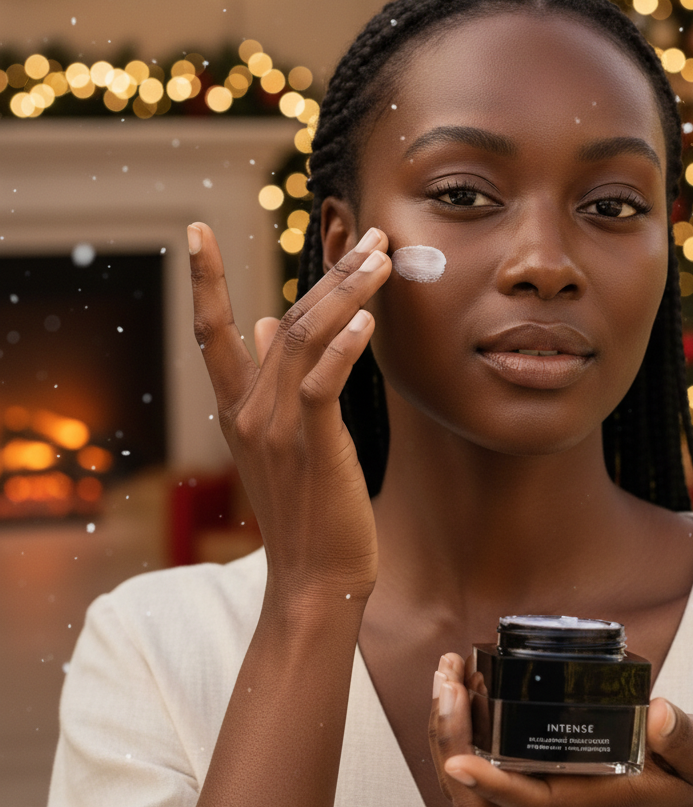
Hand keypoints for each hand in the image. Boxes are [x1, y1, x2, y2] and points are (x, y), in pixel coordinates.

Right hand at [187, 222, 391, 605]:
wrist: (314, 578)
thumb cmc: (305, 506)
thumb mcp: (278, 440)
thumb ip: (271, 380)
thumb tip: (268, 320)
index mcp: (237, 408)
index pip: (212, 331)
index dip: (204, 280)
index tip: (197, 229)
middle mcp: (249, 412)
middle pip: (284, 320)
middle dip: (330, 272)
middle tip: (369, 233)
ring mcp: (277, 428)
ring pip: (306, 339)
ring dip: (348, 293)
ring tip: (382, 258)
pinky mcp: (313, 445)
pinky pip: (324, 384)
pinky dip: (344, 348)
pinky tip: (368, 320)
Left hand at [428, 654, 692, 806]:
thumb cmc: (682, 784)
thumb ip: (684, 736)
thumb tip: (658, 712)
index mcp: (585, 799)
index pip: (526, 800)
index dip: (488, 781)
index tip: (458, 757)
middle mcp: (550, 803)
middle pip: (475, 800)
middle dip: (449, 742)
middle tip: (448, 682)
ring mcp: (535, 792)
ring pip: (468, 786)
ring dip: (448, 732)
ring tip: (448, 673)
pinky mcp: (530, 777)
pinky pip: (479, 763)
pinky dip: (461, 729)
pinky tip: (465, 685)